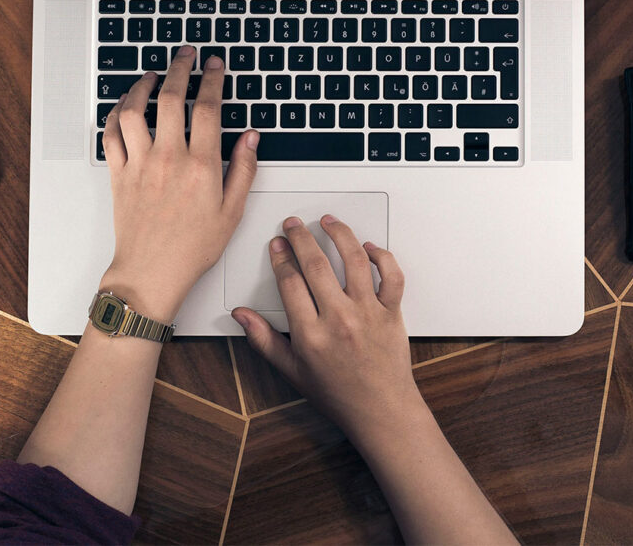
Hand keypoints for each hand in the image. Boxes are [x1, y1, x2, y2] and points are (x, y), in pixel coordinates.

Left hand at [100, 47, 258, 322]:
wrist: (152, 272)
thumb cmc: (192, 247)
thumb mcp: (232, 211)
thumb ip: (244, 169)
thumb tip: (251, 137)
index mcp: (201, 166)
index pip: (208, 108)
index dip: (212, 80)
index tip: (214, 65)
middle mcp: (169, 158)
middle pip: (171, 98)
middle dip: (180, 68)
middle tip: (185, 55)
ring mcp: (140, 164)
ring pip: (134, 110)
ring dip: (142, 86)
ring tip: (152, 75)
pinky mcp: (119, 174)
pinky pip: (111, 134)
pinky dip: (115, 114)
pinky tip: (124, 106)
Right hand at [231, 215, 423, 444]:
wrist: (380, 410)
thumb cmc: (338, 393)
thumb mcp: (292, 371)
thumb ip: (264, 340)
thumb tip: (241, 316)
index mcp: (311, 334)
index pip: (290, 281)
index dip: (280, 257)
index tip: (277, 244)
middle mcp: (339, 320)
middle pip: (316, 264)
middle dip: (300, 238)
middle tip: (294, 225)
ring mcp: (368, 313)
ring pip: (354, 260)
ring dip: (340, 234)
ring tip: (328, 222)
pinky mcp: (391, 312)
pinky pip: (391, 276)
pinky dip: (382, 256)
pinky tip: (368, 247)